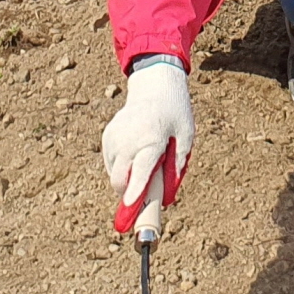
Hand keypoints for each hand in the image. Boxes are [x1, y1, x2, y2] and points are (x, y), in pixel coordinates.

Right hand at [100, 59, 192, 233]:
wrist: (155, 86)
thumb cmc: (175, 113)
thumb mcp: (186, 137)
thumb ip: (177, 167)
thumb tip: (165, 198)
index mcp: (151, 138)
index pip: (140, 171)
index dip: (135, 192)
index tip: (129, 207)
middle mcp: (129, 139)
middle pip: (119, 180)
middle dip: (128, 195)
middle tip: (142, 198)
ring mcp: (115, 137)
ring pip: (114, 174)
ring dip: (126, 180)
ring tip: (145, 162)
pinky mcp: (107, 136)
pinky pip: (111, 163)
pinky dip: (121, 167)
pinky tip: (135, 153)